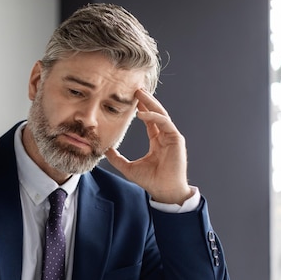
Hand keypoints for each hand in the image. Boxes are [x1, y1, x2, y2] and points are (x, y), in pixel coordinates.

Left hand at [105, 89, 191, 204]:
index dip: (141, 109)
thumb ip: (117, 158)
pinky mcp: (176, 139)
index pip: (149, 120)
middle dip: (146, 100)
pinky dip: (153, 117)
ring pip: (161, 114)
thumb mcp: (128, 167)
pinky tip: (142, 114)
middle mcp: (165, 136)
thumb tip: (104, 150)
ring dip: (150, 103)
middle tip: (136, 88)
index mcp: (157, 141)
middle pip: (155, 113)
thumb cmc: (150, 181)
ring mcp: (171, 137)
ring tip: (139, 94)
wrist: (163, 191)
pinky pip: (164, 123)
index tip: (131, 99)